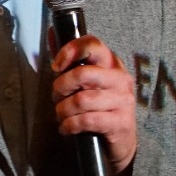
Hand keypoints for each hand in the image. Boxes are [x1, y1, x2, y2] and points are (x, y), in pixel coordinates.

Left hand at [50, 35, 136, 175]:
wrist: (121, 142)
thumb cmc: (100, 107)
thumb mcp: (87, 82)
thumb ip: (71, 59)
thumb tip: (52, 32)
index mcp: (112, 64)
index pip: (93, 45)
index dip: (70, 51)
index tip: (56, 65)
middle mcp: (120, 79)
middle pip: (82, 74)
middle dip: (60, 87)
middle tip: (56, 97)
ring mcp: (123, 101)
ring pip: (81, 100)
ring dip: (63, 110)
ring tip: (61, 115)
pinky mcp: (120, 123)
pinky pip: (86, 120)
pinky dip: (70, 125)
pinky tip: (67, 128)